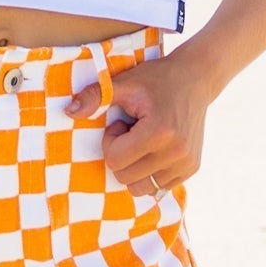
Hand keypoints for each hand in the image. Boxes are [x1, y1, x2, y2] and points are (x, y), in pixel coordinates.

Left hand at [65, 54, 212, 194]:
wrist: (196, 78)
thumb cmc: (157, 79)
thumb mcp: (125, 82)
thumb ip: (96, 96)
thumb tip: (69, 112)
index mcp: (159, 133)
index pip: (115, 160)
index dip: (111, 141)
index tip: (122, 122)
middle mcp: (176, 153)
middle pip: (125, 178)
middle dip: (121, 155)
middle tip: (132, 130)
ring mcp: (186, 164)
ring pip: (142, 188)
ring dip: (135, 167)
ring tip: (144, 140)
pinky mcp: (191, 168)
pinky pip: (159, 187)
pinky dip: (150, 172)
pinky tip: (156, 147)